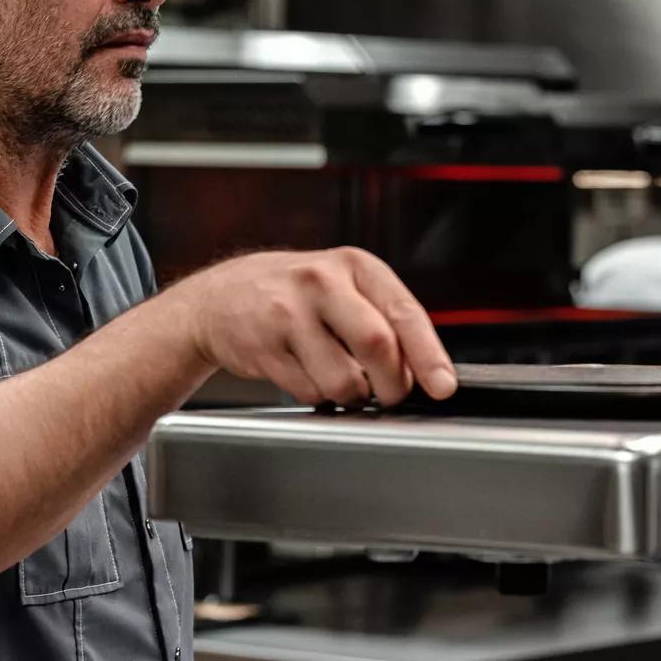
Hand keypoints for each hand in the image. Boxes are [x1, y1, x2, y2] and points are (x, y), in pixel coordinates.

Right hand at [167, 248, 455, 407]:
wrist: (218, 298)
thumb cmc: (292, 293)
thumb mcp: (341, 284)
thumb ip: (382, 318)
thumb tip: (423, 370)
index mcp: (353, 265)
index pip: (403, 312)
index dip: (428, 355)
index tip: (442, 386)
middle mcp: (320, 281)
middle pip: (377, 345)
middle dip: (392, 384)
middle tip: (389, 395)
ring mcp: (288, 313)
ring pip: (343, 379)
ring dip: (351, 395)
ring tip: (339, 377)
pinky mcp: (263, 347)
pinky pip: (309, 391)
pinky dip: (318, 395)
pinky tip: (306, 372)